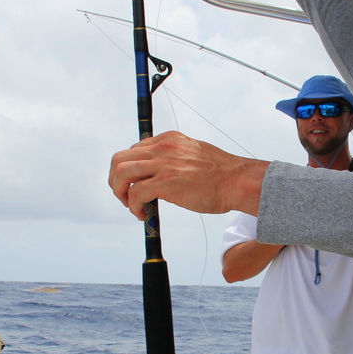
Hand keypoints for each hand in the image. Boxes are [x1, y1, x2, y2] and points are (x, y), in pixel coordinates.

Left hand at [108, 131, 267, 219]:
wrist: (237, 181)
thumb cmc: (221, 174)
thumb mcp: (194, 153)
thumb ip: (176, 157)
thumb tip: (162, 171)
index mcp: (169, 140)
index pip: (134, 150)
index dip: (128, 170)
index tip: (133, 185)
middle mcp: (162, 147)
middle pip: (119, 159)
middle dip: (115, 180)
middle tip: (124, 196)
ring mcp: (163, 164)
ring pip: (121, 173)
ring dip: (119, 192)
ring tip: (130, 205)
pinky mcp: (165, 182)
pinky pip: (135, 193)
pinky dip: (133, 206)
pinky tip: (143, 213)